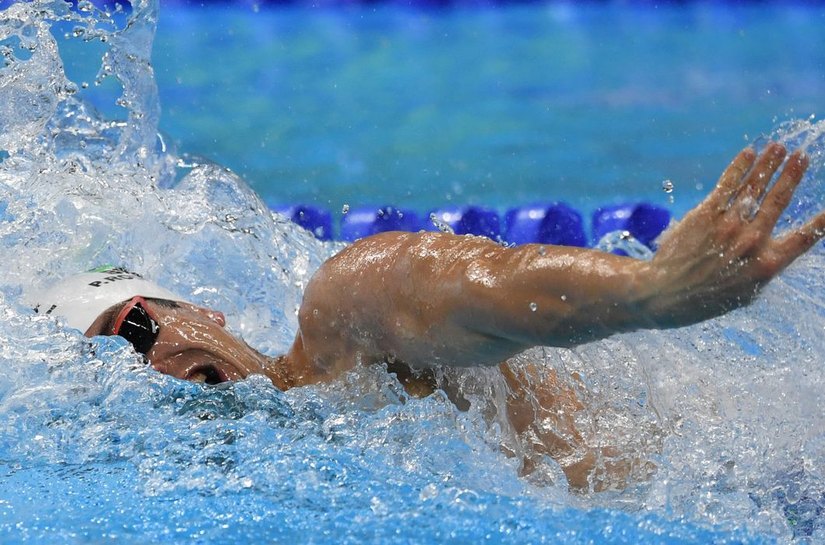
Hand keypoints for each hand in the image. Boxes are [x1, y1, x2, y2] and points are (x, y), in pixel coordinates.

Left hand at [643, 142, 823, 326]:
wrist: (664, 294)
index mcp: (767, 265)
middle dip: (792, 175)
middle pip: (778, 200)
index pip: (804, 238)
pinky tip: (749, 153)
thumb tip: (779, 250)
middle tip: (802, 155)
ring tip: (779, 147)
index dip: (822, 222)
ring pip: (754, 188)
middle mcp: (751, 242)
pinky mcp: (705, 215)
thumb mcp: (746, 293)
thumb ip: (765, 267)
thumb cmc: (706, 298)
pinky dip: (739, 167)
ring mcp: (727, 226)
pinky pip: (726, 185)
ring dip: (768, 164)